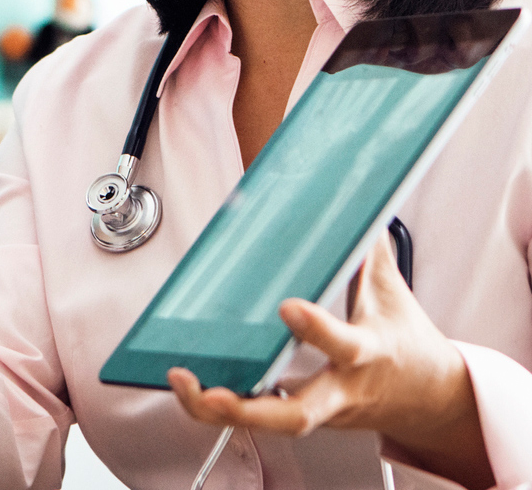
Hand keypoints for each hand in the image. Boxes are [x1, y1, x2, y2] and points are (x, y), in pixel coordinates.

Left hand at [167, 236, 493, 489]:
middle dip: (251, 409)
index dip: (317, 330)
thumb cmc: (406, 340)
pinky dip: (222, 407)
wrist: (432, 401)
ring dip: (222, 411)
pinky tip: (191, 390)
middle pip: (298, 414)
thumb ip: (366, 245)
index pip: (344, 345)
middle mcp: (341, 391)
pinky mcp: (301, 414)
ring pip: (270, 424)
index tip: (287, 307)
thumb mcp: (392, 290)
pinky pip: (258, 417)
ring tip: (186, 386)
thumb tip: (353, 195)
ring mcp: (320, 410)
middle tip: (212, 390)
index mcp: (368, 354)